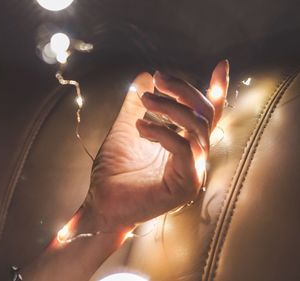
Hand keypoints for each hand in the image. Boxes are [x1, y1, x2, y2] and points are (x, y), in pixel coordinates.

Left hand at [82, 60, 228, 233]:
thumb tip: (144, 74)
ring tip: (144, 100)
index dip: (217, 90)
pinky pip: (184, 148)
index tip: (221, 64)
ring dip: (170, 108)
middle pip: (205, 114)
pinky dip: (162, 131)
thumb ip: (136, 104)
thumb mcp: (126, 127)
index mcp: (186, 143)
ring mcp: (193, 171)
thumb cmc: (115, 170)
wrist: (102, 202)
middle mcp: (194, 156)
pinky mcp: (185, 185)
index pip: (208, 114)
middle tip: (158, 78)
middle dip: (183, 90)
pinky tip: (140, 127)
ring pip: (197, 128)